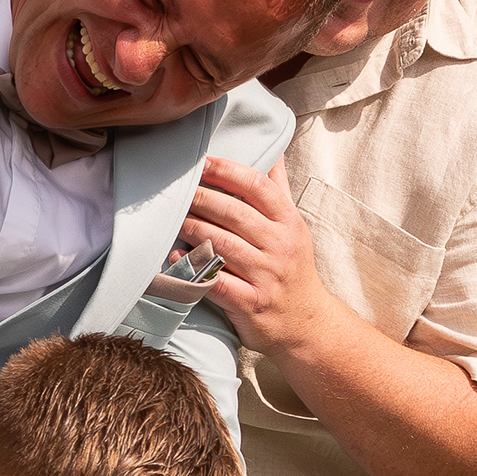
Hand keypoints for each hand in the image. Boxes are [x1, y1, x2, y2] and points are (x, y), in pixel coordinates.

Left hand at [177, 157, 337, 352]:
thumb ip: (279, 192)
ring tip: (171, 220)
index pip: (257, 187)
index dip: (227, 171)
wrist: (306, 323)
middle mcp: (279, 246)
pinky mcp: (251, 302)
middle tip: (175, 191)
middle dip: (200, 198)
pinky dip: (193, 268)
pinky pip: (216, 282)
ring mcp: (266, 276)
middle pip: (234, 213)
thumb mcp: (293, 229)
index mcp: (289, 223)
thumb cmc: (292, 269)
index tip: (202, 162)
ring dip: (192, 229)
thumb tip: (273, 152)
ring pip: (222, 244)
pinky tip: (176, 257)